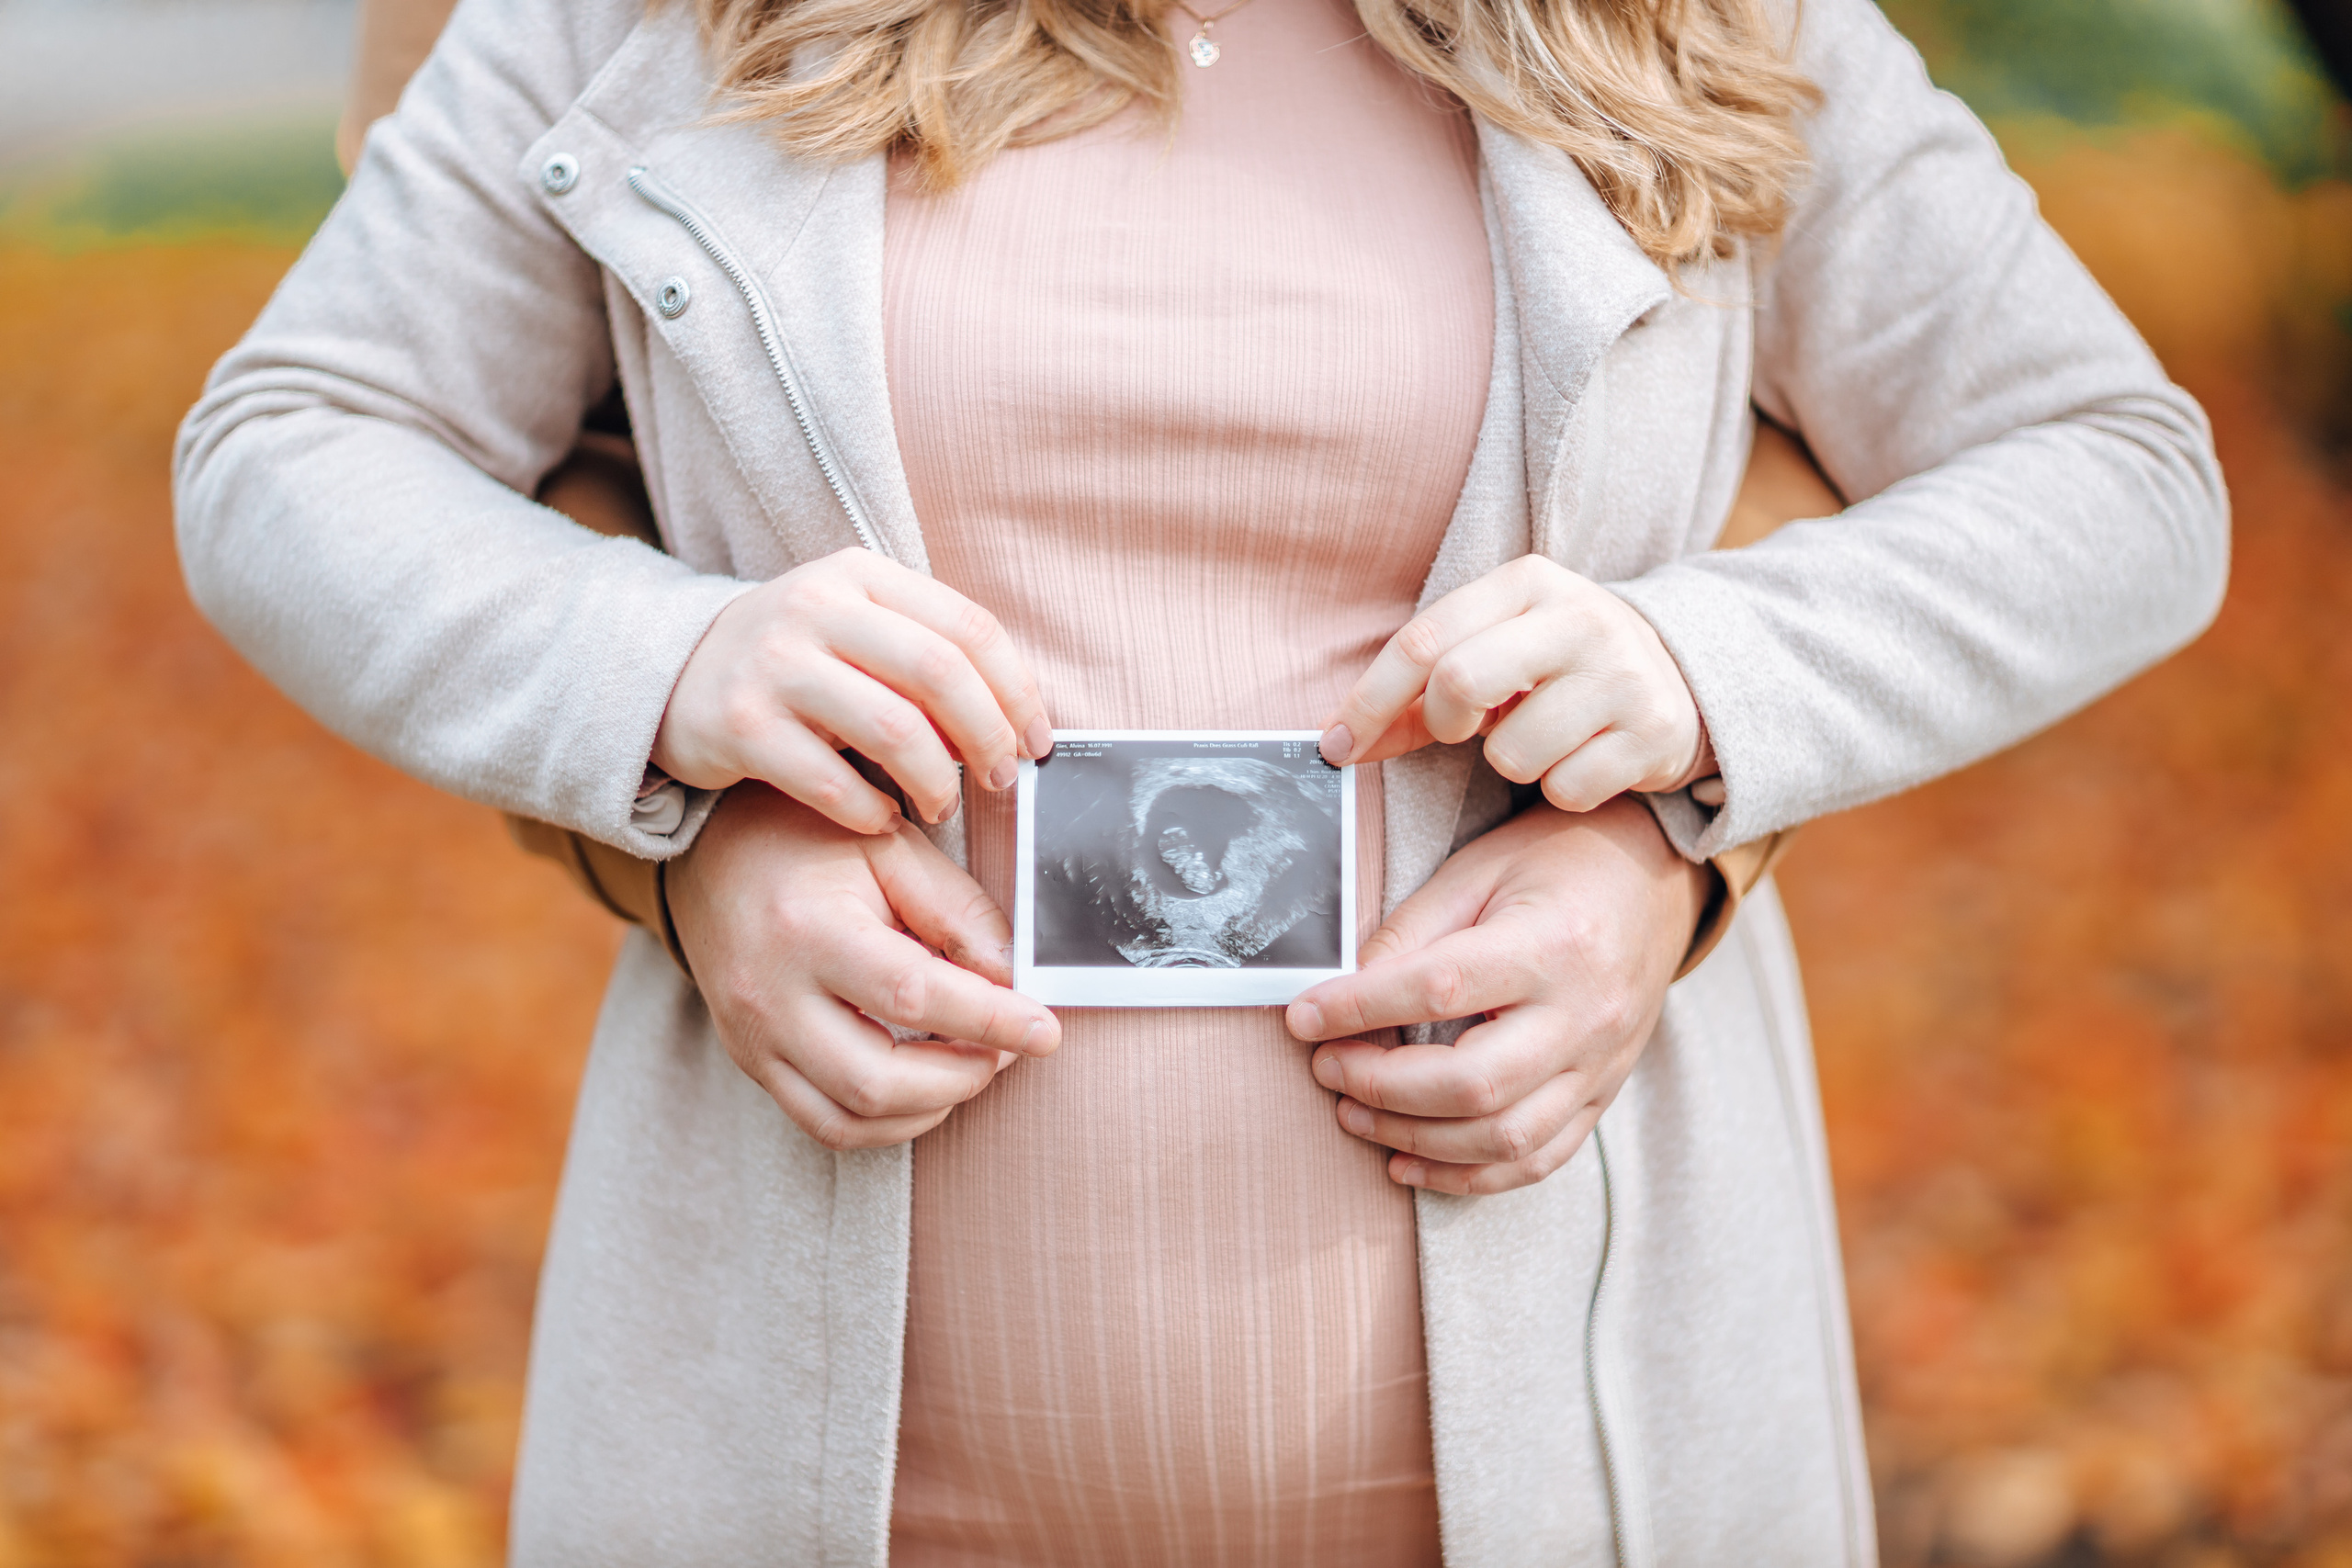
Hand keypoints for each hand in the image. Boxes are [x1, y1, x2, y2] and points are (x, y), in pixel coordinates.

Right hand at [653, 548, 1051, 832]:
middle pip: (939, 673)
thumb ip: (926, 652)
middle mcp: (816, 607)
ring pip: (893, 729)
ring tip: (942, 804)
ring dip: (936, 780)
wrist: (670, 677)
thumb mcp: (855, 628)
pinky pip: (830, 780)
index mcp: (861, 575)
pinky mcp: (739, 726)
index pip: (968, 626)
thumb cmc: (793, 663)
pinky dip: (870, 811)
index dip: (1016, 690)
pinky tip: (881, 820)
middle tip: (1002, 780)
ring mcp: (773, 665)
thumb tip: (1016, 719)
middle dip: (987, 736)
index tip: (1036, 740)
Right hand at [666, 783, 1060, 1149]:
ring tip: (971, 1063)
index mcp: (808, 929)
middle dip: (963, 1077)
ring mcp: (753, 1038)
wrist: (709, 852)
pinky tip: (925, 1085)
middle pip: (877, 1080)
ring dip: (929, 1107)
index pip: (913, 996)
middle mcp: (770, 996)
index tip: (1045, 1030)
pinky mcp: (751, 1061)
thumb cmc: (807, 839)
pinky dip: (887, 1120)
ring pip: (850, 1119)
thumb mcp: (890, 848)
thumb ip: (955, 911)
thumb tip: (1011, 978)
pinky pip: (823, 1124)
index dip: (990, 1020)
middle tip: (1007, 1047)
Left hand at [1284, 797, 1707, 1193]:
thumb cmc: (1559, 862)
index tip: (1302, 1016)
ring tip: (1352, 1115)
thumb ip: (1412, 931)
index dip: (1359, 1009)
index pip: (1439, 990)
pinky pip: (1538, 1159)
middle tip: (1325, 1068)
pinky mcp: (1603, 1093)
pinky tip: (1409, 1161)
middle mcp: (1584, 1014)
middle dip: (1382, 1087)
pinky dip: (1468, 1175)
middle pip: (1474, 1084)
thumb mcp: (1478, 869)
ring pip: (1504, 1137)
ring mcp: (1601, 1064)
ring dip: (1415, 1139)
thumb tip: (1345, 991)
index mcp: (1553, 943)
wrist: (1656, 875)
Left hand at [1317, 555, 1704, 811]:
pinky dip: (1560, 789)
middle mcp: (1579, 619)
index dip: (1370, 698)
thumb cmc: (1558, 668)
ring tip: (1543, 736)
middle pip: (1461, 681)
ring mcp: (1622, 676)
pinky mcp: (1652, 734)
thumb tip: (1341, 742)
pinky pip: (1565, 790)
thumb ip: (1421, 691)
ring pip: (1512, 753)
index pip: (1425, 638)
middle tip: (1465, 730)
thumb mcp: (1497, 650)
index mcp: (1528, 582)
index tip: (1337, 743)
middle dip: (1446, 721)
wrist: (1680, 678)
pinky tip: (1583, 757)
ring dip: (1512, 761)